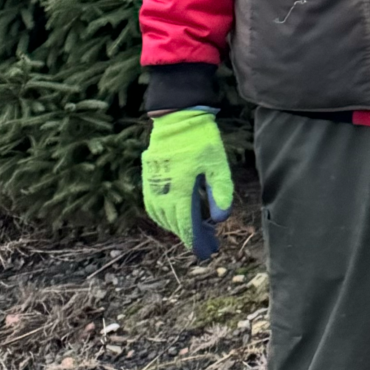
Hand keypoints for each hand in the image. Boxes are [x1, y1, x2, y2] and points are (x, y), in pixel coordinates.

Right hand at [142, 109, 233, 258]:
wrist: (177, 119)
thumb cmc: (201, 140)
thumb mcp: (217, 165)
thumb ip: (220, 192)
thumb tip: (221, 219)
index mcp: (180, 189)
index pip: (187, 223)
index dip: (196, 240)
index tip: (207, 251)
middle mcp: (163, 191)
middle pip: (174, 222)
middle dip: (190, 236)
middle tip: (207, 245)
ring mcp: (153, 185)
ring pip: (161, 216)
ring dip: (176, 227)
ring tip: (194, 233)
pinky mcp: (149, 178)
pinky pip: (152, 205)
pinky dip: (163, 216)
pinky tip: (174, 218)